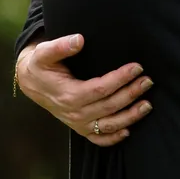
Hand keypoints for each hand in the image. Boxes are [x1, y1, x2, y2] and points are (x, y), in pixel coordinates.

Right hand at [14, 35, 152, 147]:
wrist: (31, 82)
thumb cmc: (41, 65)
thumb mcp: (44, 52)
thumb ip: (60, 45)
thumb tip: (80, 39)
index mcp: (68, 94)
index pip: (100, 88)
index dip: (120, 79)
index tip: (136, 67)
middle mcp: (74, 112)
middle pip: (109, 106)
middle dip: (131, 94)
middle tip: (148, 81)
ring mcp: (77, 123)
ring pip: (108, 125)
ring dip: (130, 117)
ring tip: (147, 105)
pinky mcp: (79, 128)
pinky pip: (98, 139)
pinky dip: (114, 138)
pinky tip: (129, 130)